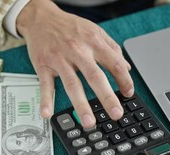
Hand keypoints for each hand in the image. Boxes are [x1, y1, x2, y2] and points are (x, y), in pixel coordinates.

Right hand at [16, 0, 133, 127]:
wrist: (41, 18)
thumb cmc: (69, 27)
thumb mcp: (94, 31)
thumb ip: (111, 48)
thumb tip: (126, 67)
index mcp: (93, 42)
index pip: (115, 63)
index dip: (124, 80)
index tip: (128, 94)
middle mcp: (78, 51)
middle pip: (95, 76)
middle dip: (107, 97)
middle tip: (116, 114)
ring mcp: (59, 59)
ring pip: (72, 84)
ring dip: (81, 104)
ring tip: (88, 121)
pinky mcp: (43, 65)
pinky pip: (45, 85)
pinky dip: (45, 100)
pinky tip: (47, 113)